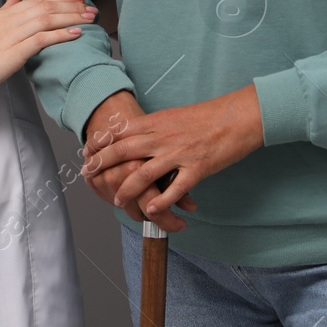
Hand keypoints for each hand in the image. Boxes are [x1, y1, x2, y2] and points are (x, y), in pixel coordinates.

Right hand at [0, 0, 95, 101]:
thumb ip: (6, 11)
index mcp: (5, 15)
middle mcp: (9, 21)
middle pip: (45, 6)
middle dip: (71, 4)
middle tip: (91, 5)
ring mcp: (10, 36)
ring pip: (46, 19)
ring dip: (71, 17)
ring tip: (90, 18)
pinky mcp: (12, 53)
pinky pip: (40, 40)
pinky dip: (60, 34)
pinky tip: (76, 34)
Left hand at [82, 85, 264, 218]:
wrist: (238, 116)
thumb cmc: (208, 116)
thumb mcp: (174, 115)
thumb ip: (154, 127)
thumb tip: (134, 136)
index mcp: (157, 122)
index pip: (120, 132)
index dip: (100, 143)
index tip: (87, 151)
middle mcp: (163, 137)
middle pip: (123, 151)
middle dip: (102, 164)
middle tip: (87, 174)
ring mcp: (179, 154)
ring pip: (143, 174)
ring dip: (126, 189)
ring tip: (117, 200)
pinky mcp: (197, 169)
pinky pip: (174, 189)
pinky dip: (161, 202)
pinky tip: (151, 210)